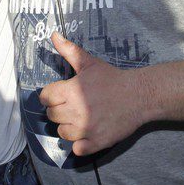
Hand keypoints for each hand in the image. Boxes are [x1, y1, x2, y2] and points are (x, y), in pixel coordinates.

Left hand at [39, 32, 148, 155]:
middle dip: (59, 110)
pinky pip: (77, 150)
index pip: (45, 98)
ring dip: (68, 127)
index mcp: (71, 90)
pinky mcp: (96, 142)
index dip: (51, 95)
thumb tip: (53, 35)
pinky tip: (87, 134)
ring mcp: (86, 129)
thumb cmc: (112, 78)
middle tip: (72, 106)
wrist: (139, 95)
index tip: (61, 94)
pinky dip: (80, 144)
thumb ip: (69, 50)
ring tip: (79, 119)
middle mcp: (75, 111)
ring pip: (62, 133)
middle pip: (51, 115)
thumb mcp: (89, 62)